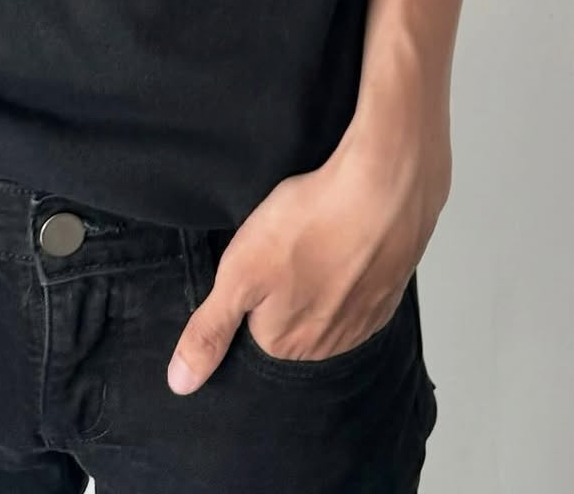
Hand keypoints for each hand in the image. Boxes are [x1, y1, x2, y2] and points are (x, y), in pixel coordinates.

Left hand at [167, 101, 449, 393]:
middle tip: (285, 243)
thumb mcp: (239, 274)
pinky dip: (351, 265)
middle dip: (283, 286)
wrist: (384, 190)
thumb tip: (181, 383)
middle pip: (291, 318)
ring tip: (314, 236)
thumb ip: (210, 329)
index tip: (254, 259)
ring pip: (327, 303)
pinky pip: (360, 287)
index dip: (248, 287)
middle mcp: (329, 344)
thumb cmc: (309, 225)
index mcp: (287, 343)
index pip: (251, 328)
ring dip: (318, 276)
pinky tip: (344, 236)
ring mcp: (365, 319)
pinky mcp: (391, 290)